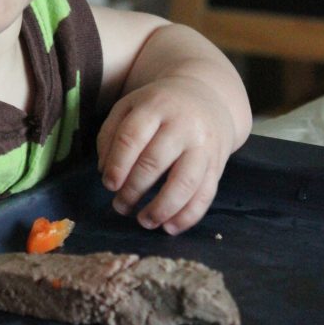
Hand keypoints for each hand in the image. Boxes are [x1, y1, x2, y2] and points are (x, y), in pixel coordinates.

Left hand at [97, 76, 235, 234]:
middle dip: (133, 189)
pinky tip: (169, 227)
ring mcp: (203, 146)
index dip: (118, 164)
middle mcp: (183, 124)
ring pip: (184, 183)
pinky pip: (205, 195)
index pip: (132, 136)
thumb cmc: (160, 107)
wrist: (207, 98)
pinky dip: (187, 216)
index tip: (109, 184)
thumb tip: (105, 171)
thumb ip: (111, 134)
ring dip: (161, 208)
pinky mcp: (218, 165)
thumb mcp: (130, 106)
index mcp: (155, 105)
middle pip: (155, 161)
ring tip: (143, 221)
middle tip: (120, 205)